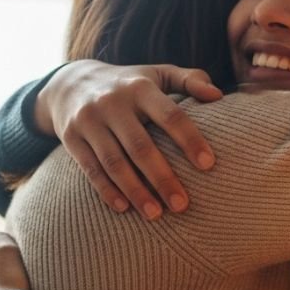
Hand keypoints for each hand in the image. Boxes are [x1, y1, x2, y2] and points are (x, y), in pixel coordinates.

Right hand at [35, 59, 223, 218]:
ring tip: (156, 215)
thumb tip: (219, 95)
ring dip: (136, 191)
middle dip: (162, 178)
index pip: (170, 115)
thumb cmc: (129, 84)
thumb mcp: (158, 74)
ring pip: (114, 162)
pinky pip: (90, 168)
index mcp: (140, 88)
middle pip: (140, 146)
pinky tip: (124, 209)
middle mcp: (112, 103)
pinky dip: (107, 190)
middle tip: (183, 206)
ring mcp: (88, 120)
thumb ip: (189, 80)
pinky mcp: (71, 138)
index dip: (189, 140)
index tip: (209, 165)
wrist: (70, 83)